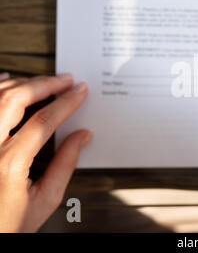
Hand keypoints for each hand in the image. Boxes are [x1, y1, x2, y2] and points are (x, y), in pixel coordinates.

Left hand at [0, 73, 90, 231]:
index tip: (79, 92)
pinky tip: (7, 81)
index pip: (43, 121)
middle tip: (65, 80)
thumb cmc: (7, 224)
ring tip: (43, 82)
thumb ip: (66, 164)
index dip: (66, 103)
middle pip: (14, 100)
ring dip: (21, 83)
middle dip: (44, 84)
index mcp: (8, 166)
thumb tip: (83, 135)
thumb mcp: (46, 199)